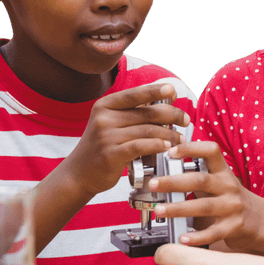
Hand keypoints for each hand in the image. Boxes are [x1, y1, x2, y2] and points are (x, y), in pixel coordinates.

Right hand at [60, 84, 188, 197]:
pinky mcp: (111, 154)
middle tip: (185, 121)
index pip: (135, 94)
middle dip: (172, 115)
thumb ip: (131, 113)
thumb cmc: (103, 147)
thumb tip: (165, 101)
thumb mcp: (110, 123)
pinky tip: (167, 148)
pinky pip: (141, 146)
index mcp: (105, 106)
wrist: (79, 174)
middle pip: (147, 113)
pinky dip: (158, 146)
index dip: (155, 90)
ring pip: (148, 130)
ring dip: (169, 134)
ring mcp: (106, 136)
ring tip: (179, 139)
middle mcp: (104, 118)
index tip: (173, 90)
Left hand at [148, 141, 259, 250]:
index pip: (211, 151)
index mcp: (223, 172)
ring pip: (204, 206)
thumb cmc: (232, 199)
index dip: (191, 149)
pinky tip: (183, 239)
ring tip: (160, 210)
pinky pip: (213, 232)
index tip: (170, 151)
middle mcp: (229, 187)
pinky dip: (197, 237)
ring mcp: (232, 207)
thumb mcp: (220, 182)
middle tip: (153, 184)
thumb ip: (198, 175)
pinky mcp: (234, 227)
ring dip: (179, 209)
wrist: (261, 220)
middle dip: (174, 182)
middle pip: (200, 180)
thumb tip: (166, 168)